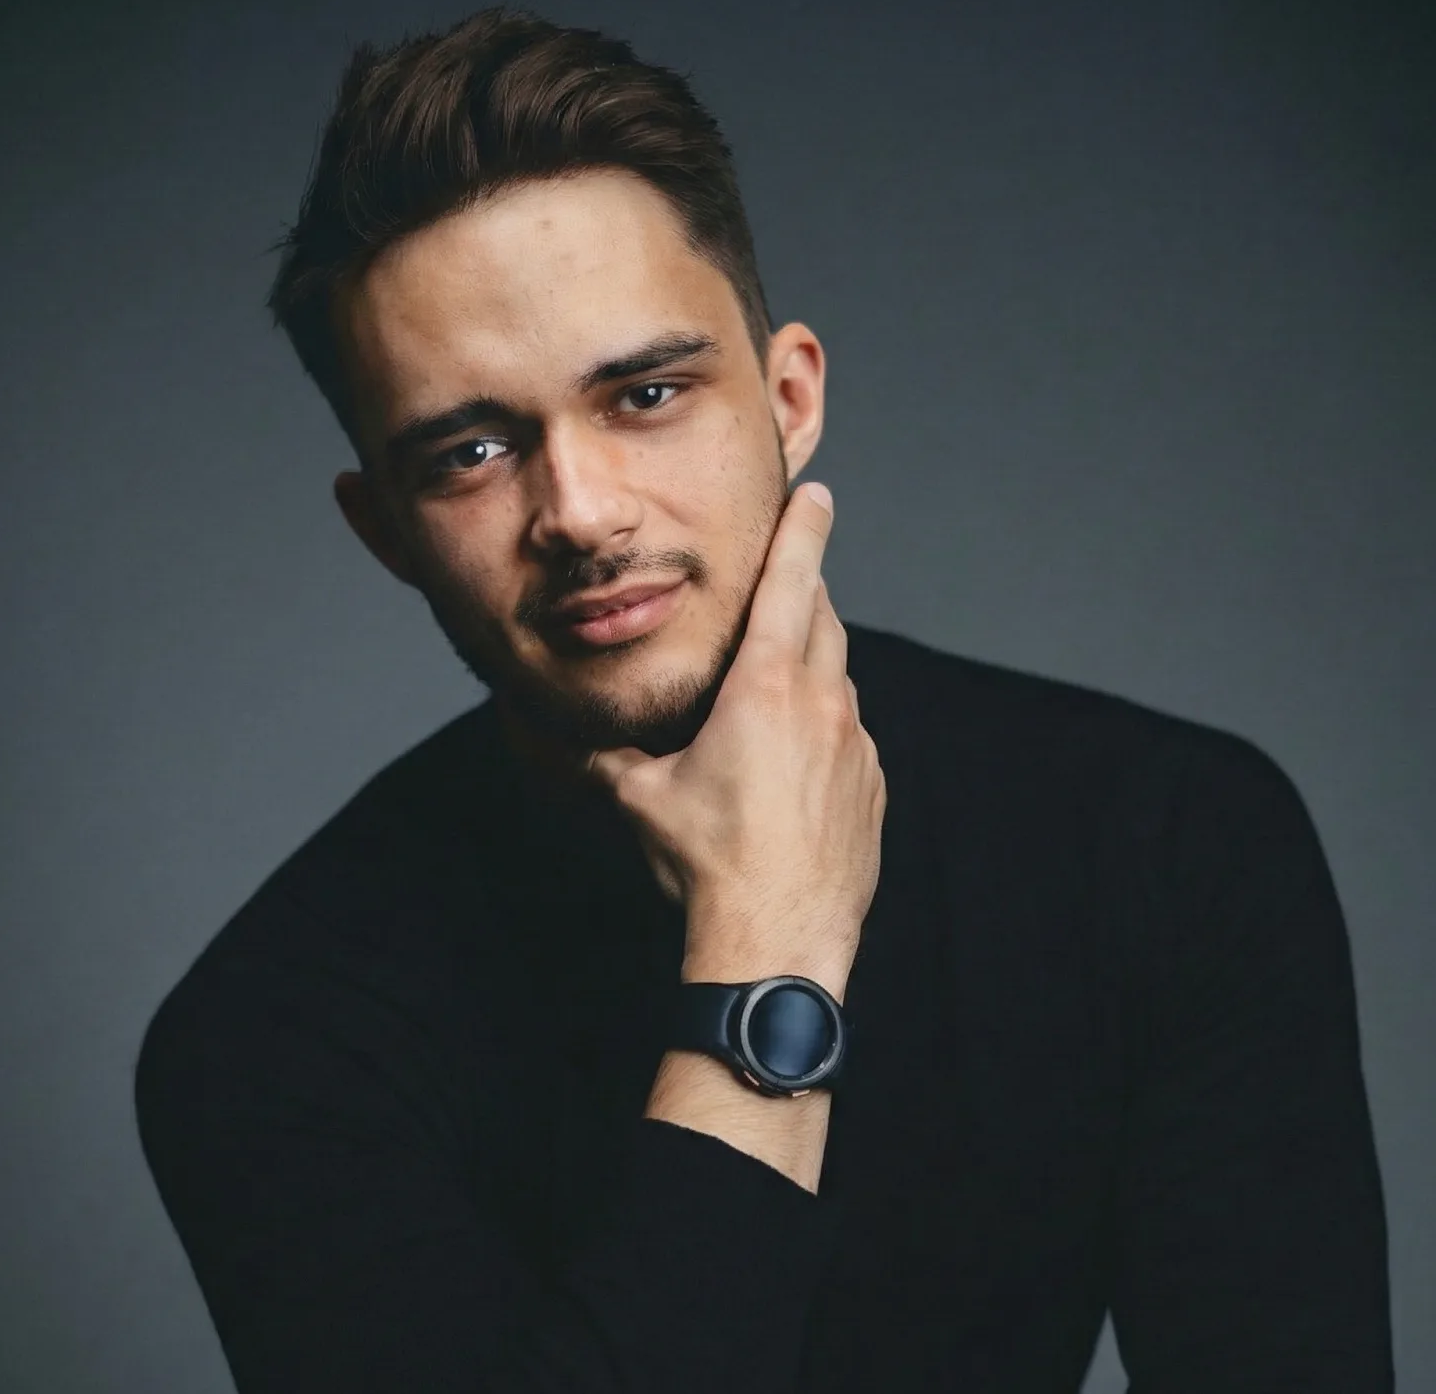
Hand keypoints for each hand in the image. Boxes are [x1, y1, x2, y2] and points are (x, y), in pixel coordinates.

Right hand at [585, 483, 886, 996]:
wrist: (777, 941)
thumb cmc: (706, 863)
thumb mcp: (640, 799)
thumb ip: (606, 755)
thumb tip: (564, 736)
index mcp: (767, 687)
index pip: (792, 583)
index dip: (802, 531)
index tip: (815, 493)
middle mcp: (823, 705)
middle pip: (823, 621)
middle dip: (803, 596)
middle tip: (782, 587)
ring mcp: (856, 748)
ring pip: (840, 680)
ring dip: (813, 669)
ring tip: (775, 688)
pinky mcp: (871, 789)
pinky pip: (851, 736)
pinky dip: (827, 728)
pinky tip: (794, 764)